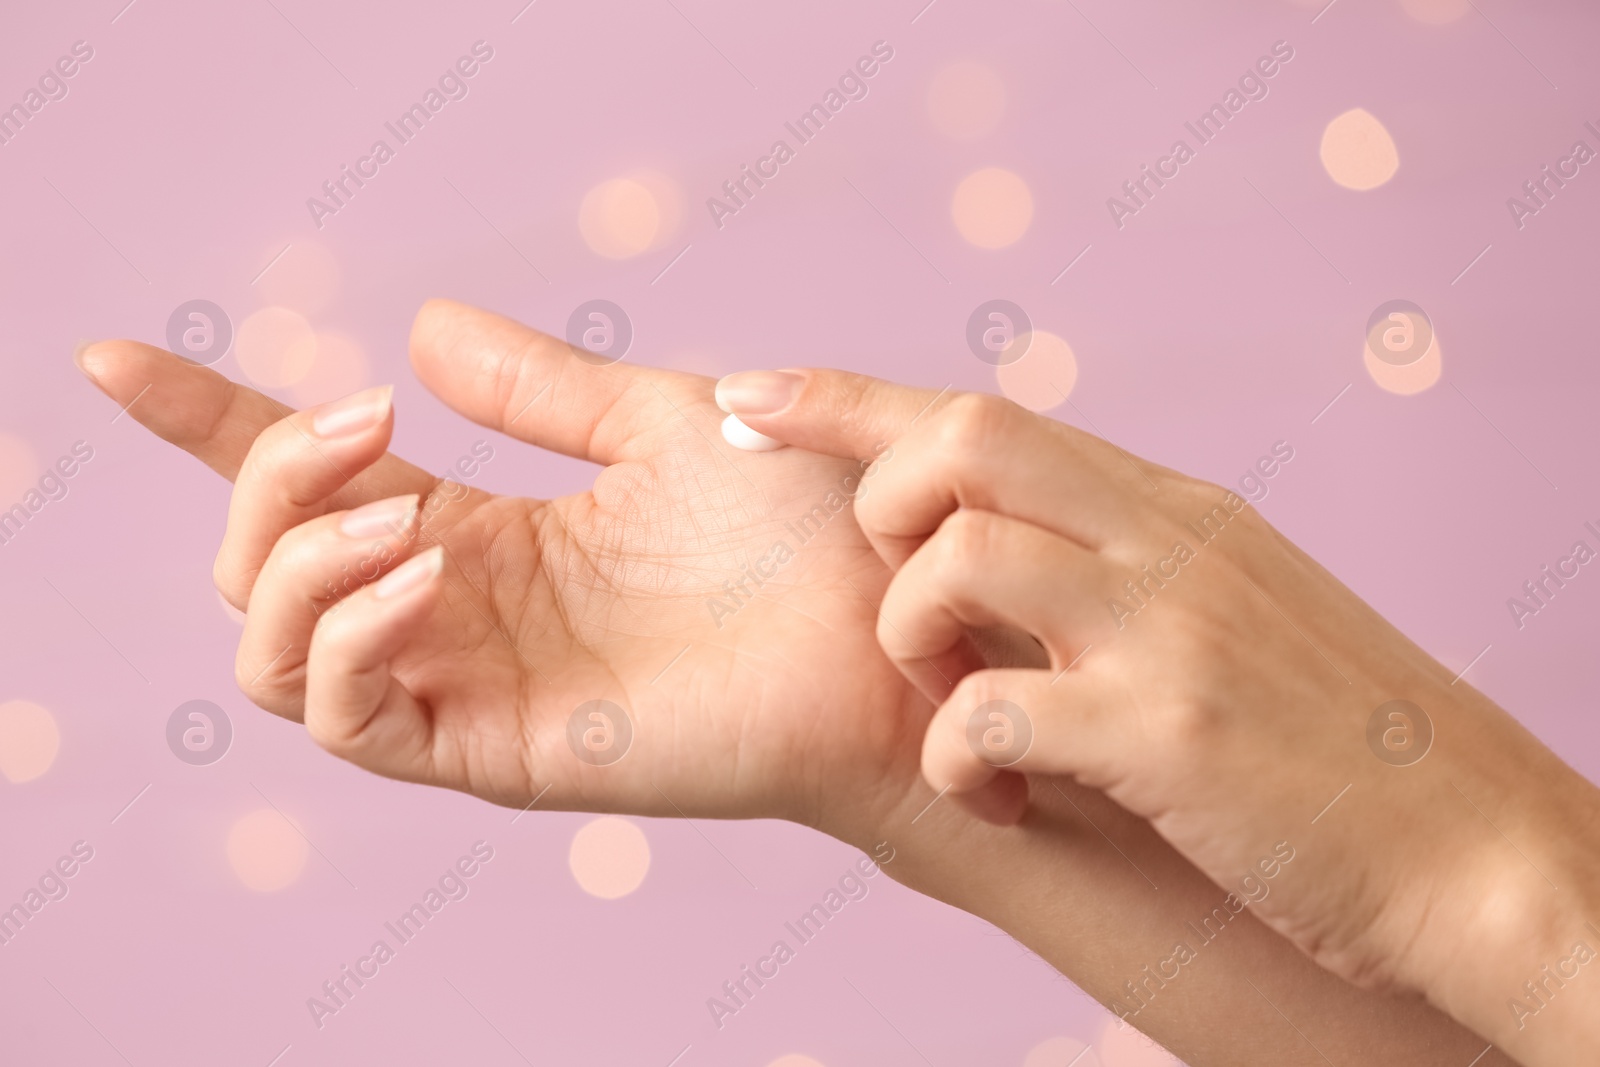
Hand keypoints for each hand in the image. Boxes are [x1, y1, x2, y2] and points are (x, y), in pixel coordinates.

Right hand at [75, 301, 929, 841]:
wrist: (885, 628)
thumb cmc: (798, 535)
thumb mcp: (656, 424)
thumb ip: (539, 388)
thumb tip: (420, 327)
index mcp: (483, 535)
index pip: (306, 486)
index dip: (207, 426)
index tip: (120, 363)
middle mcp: (455, 612)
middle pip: (259, 563)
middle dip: (264, 478)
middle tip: (365, 424)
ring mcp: (469, 686)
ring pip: (271, 648)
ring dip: (296, 559)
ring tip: (403, 506)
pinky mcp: (498, 752)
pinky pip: (352, 718)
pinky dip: (347, 638)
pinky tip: (430, 571)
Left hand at [717, 368, 1599, 1064]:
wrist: (1473, 851)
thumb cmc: (1338, 744)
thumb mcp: (1229, 612)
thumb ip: (1121, 565)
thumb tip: (995, 548)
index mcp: (1170, 510)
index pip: (985, 414)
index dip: (846, 400)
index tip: (749, 396)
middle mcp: (1165, 543)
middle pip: (966, 441)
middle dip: (879, 503)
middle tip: (891, 595)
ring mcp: (1169, 631)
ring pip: (960, 561)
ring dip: (910, 638)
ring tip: (945, 710)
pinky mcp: (1170, 734)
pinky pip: (991, 712)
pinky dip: (954, 758)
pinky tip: (993, 801)